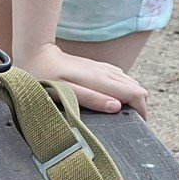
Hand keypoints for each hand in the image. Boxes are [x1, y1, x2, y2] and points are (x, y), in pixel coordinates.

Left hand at [23, 43, 148, 115]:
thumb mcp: (65, 92)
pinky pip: (121, 78)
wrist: (37, 54)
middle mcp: (106, 72)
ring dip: (134, 98)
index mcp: (101, 80)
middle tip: (134, 124)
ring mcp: (103, 68)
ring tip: (128, 115)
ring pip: (130, 82)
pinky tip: (118, 99)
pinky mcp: (97, 67)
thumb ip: (91, 99)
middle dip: (140, 106)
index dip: (142, 110)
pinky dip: (125, 90)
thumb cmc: (46, 77)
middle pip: (137, 88)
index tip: (139, 125)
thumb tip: (117, 107)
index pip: (135, 94)